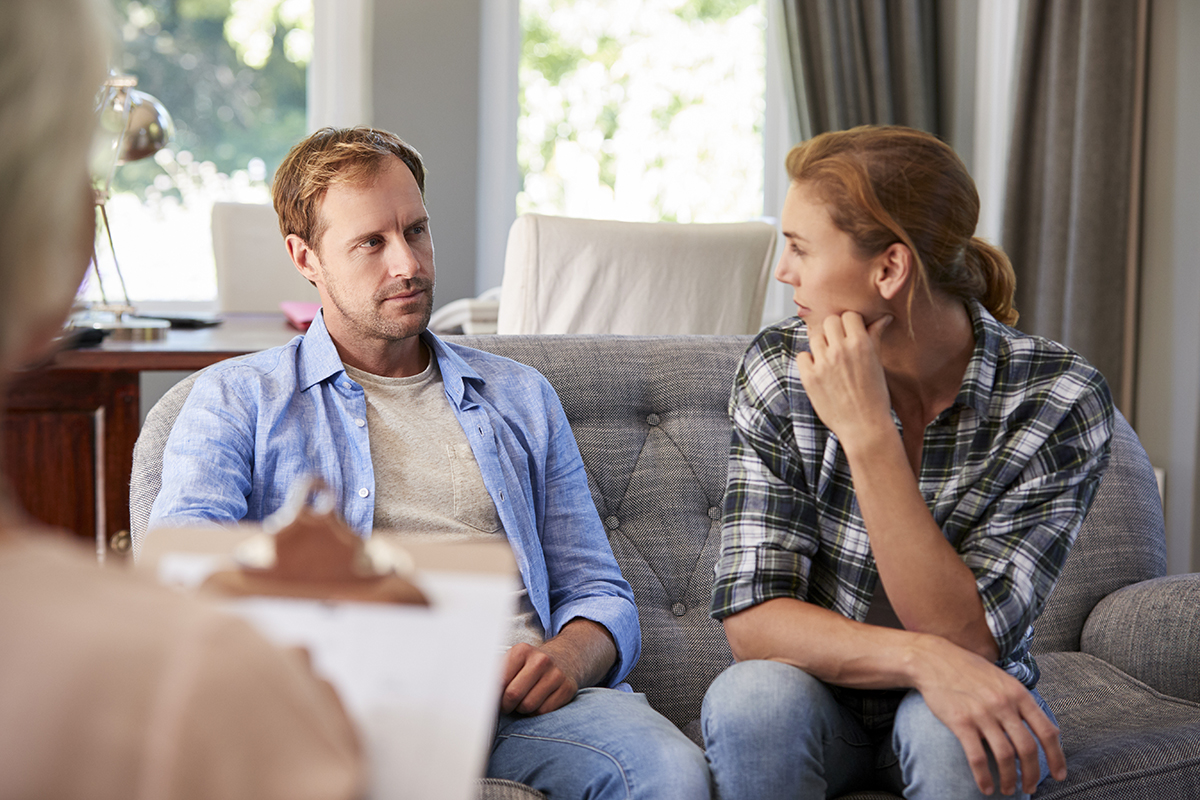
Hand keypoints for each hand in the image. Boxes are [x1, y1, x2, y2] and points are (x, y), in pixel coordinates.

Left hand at [500, 642, 579, 715]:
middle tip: (507, 704)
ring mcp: (556, 674)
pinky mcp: (567, 688)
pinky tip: (538, 702)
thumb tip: (479, 692)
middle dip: (507, 705)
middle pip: (513, 695)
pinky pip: (543, 712)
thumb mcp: (513, 661)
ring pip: (528, 706)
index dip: (494, 694)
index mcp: (522, 651)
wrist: (564, 659)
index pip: (499, 680)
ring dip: (522, 709)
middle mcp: (540, 660)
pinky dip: (536, 712)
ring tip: (524, 700)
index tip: (494, 698)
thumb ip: (496, 674)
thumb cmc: (531, 665)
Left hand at [794, 312, 893, 445]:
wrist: (864, 426)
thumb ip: (875, 337)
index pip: (848, 315)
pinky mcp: (809, 377)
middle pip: (829, 321)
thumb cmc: (875, 396)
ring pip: (815, 337)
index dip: (849, 323)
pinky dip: (808, 361)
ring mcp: (823, 363)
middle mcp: (840, 350)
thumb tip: (884, 318)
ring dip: (821, 345)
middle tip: (838, 345)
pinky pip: (802, 356)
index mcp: (860, 344)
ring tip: (830, 360)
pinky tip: (819, 371)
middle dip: (834, 330)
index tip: (850, 333)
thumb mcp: (878, 363)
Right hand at [914, 636, 1066, 794]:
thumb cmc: (969, 670)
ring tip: (1009, 790)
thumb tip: (1037, 728)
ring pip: (1005, 756)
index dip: (1056, 757)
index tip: (1059, 775)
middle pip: (1028, 748)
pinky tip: (986, 787)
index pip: (1047, 731)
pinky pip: (977, 757)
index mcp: (1019, 694)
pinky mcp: (961, 722)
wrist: (934, 659)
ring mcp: (982, 713)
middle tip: (1030, 788)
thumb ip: (1019, 701)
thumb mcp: (1002, 679)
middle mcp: (1004, 704)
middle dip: (1032, 774)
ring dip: (1009, 779)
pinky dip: (984, 777)